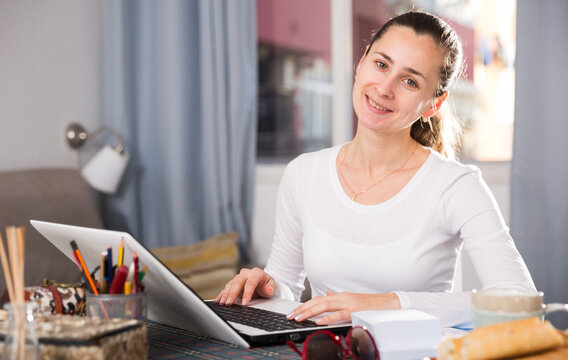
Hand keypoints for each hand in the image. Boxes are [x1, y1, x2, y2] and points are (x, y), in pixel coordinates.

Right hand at [214, 267, 276, 305]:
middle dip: (232, 293)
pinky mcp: (233, 283)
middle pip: (238, 282)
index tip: (245, 303)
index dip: (247, 293)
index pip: (251, 282)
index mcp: (256, 273)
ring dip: (226, 294)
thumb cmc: (267, 284)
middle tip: (229, 303)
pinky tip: (218, 300)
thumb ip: (271, 288)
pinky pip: (226, 288)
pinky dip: (222, 295)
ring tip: (222, 303)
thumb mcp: (272, 285)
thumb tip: (269, 290)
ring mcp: (238, 278)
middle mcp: (246, 274)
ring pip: (230, 285)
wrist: (262, 282)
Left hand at [286, 291, 400, 324]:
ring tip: (299, 318)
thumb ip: (338, 299)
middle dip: (302, 309)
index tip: (294, 312)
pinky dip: (327, 318)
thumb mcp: (352, 299)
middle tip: (291, 315)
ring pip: (324, 306)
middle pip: (317, 302)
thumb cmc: (372, 304)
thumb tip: (326, 296)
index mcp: (341, 296)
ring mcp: (349, 304)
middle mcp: (343, 298)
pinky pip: (338, 315)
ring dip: (309, 312)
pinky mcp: (355, 311)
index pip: (318, 300)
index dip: (305, 305)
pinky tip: (318, 321)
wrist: (390, 303)